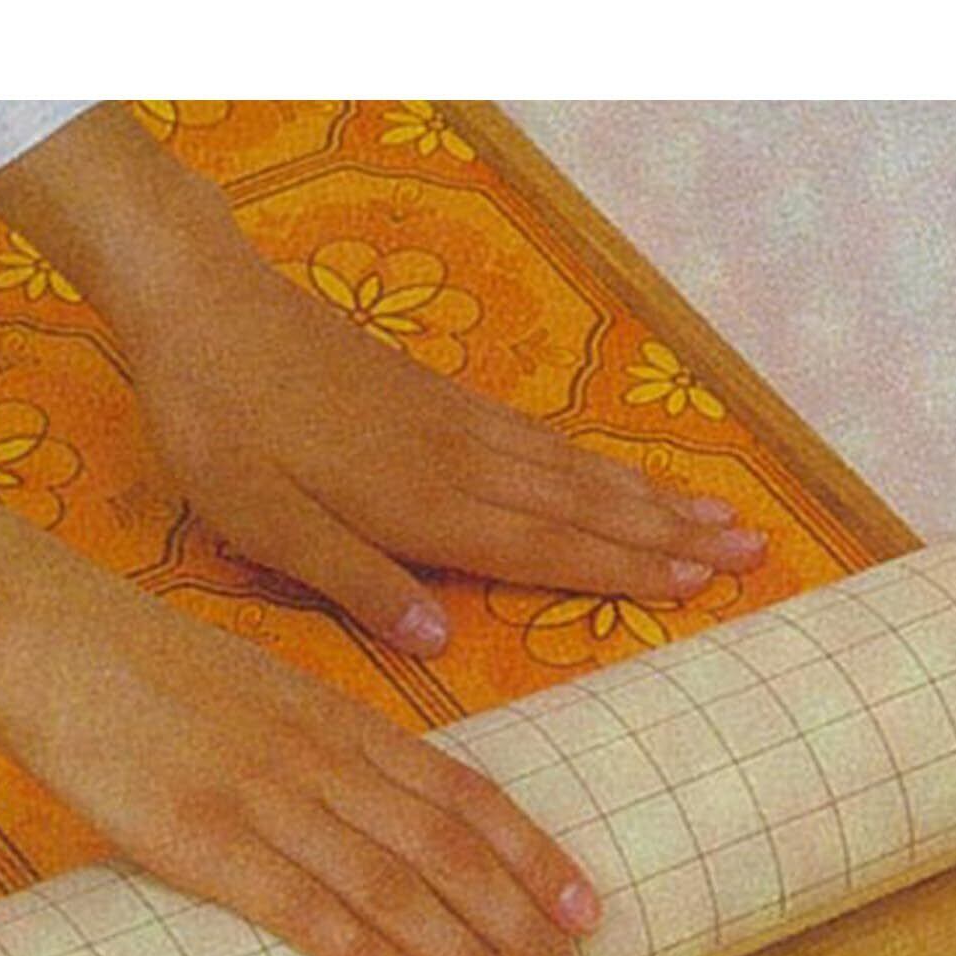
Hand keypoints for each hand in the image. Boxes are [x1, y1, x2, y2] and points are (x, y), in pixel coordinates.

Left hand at [0, 106, 767, 657]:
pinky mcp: (434, 396)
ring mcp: (451, 422)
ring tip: (716, 510)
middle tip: (752, 550)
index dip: (625, 570)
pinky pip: (535, 437)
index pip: (546, 548)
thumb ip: (357, 582)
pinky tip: (611, 472)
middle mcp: (457, 462)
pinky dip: (589, 460)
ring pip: (570, 466)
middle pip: (582, 504)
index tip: (702, 585)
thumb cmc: (222, 432)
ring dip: (646, 494)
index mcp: (422, 505)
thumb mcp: (267, 526)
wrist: (203, 309)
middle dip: (669, 531)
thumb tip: (441, 646)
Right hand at [0, 447, 600, 955]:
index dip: (531, 855)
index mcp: (337, 718)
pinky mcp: (198, 836)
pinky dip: (358, 947)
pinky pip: (295, 901)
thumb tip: (369, 802)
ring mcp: (262, 797)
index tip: (585, 906)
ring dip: (464, 951)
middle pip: (448, 847)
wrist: (46, 631)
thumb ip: (318, 742)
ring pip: (392, 882)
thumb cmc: (142, 664)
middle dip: (522, 921)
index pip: (463, 792)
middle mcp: (320, 757)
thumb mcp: (257, 686)